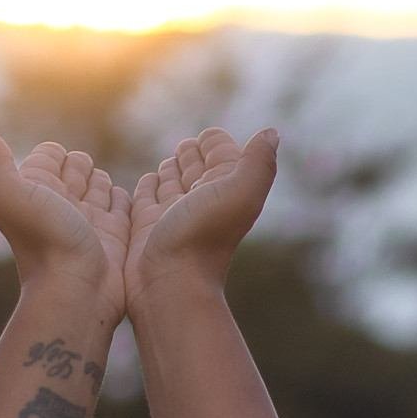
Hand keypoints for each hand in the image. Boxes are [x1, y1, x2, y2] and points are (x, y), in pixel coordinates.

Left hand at [0, 132, 128, 317]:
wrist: (76, 290)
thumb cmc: (45, 241)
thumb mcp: (10, 196)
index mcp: (37, 191)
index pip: (49, 155)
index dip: (57, 154)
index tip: (62, 165)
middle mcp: (62, 204)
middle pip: (76, 168)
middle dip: (82, 166)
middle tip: (82, 183)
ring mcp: (89, 220)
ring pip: (99, 186)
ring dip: (103, 181)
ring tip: (101, 190)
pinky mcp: (114, 235)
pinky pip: (122, 207)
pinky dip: (123, 199)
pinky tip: (123, 200)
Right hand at [128, 126, 278, 311]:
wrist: (170, 284)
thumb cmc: (203, 237)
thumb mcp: (240, 193)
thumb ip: (258, 163)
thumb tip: (271, 133)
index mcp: (224, 187)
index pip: (220, 152)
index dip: (214, 142)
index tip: (206, 137)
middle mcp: (200, 200)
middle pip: (196, 167)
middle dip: (191, 155)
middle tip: (186, 147)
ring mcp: (172, 214)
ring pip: (171, 182)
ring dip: (170, 169)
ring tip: (168, 162)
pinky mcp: (145, 227)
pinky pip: (145, 198)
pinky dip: (147, 187)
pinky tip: (147, 182)